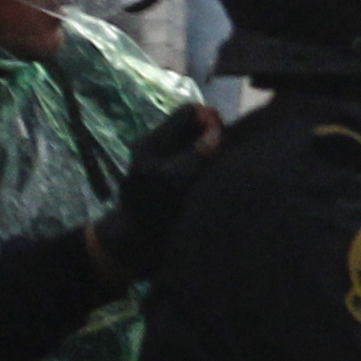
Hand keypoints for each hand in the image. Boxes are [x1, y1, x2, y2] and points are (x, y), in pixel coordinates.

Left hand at [87, 103, 223, 282]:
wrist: (134, 248)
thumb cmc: (150, 215)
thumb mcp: (172, 182)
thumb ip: (195, 154)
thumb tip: (217, 130)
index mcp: (154, 142)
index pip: (190, 112)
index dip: (211, 120)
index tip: (224, 139)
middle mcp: (159, 148)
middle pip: (195, 125)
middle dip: (214, 134)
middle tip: (226, 155)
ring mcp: (165, 163)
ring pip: (198, 142)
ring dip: (213, 150)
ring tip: (223, 167)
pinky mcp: (171, 178)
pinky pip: (196, 159)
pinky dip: (208, 163)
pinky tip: (215, 178)